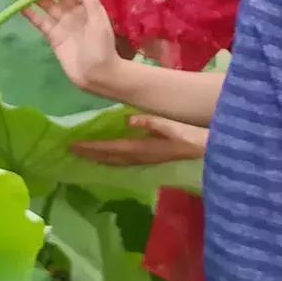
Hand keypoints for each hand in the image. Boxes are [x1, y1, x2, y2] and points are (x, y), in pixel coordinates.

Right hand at [19, 0, 120, 92]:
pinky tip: (21, 7)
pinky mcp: (53, 36)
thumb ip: (90, 0)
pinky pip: (40, 22)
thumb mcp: (99, 21)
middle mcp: (74, 12)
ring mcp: (62, 24)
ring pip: (47, 5)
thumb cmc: (102, 47)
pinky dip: (31, 14)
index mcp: (87, 5)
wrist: (97, 75)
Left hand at [70, 114, 208, 164]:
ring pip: (116, 161)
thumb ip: (153, 123)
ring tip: (85, 153)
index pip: (111, 150)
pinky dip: (112, 157)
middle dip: (90, 154)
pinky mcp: (152, 158)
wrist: (210, 150)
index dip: (92, 148)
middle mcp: (141, 157)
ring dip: (100, 157)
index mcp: (143, 149)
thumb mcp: (174, 126)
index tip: (73, 145)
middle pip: (110, 158)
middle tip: (71, 150)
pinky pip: (125, 159)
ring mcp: (146, 159)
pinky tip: (110, 154)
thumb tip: (129, 119)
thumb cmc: (193, 135)